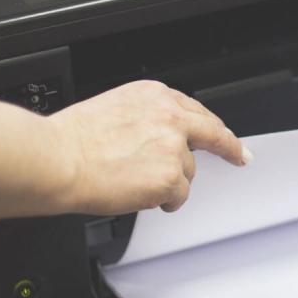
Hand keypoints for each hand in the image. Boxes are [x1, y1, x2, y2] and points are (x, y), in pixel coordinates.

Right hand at [47, 80, 252, 214]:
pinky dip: (164, 201)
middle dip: (230, 148)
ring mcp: (174, 147)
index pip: (194, 110)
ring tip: (134, 182)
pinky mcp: (172, 177)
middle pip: (212, 134)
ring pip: (187, 173)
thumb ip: (145, 120)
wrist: (57, 160)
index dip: (211, 126)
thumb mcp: (115, 110)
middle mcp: (170, 117)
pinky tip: (140, 195)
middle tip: (239, 157)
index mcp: (154, 96)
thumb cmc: (73, 140)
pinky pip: (178, 197)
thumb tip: (158, 138)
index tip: (223, 134)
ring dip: (168, 182)